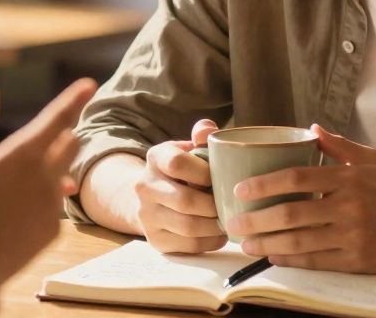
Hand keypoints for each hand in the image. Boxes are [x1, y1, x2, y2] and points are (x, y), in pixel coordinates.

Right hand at [0, 77, 95, 309]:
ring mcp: (51, 206)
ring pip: (62, 176)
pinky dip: (42, 199)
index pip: (57, 119)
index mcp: (23, 157)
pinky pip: (54, 205)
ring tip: (21, 177)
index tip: (89, 83)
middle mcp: (46, 178)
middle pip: (69, 144)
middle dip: (63, 134)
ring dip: (52, 168)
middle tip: (52, 131)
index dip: (73, 99)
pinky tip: (16, 209)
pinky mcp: (50, 231)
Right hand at [135, 118, 225, 253]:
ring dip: (215, 225)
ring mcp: (146, 215)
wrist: (153, 196)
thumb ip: (202, 135)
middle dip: (214, 204)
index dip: (204, 172)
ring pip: (188, 226)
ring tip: (229, 219)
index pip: (177, 163)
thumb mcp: (189, 148)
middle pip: (185, 200)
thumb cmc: (183, 169)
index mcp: (155, 157)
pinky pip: (188, 245)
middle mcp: (144, 186)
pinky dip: (210, 241)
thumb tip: (207, 129)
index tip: (218, 177)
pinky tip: (220, 233)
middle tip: (231, 203)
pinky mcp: (155, 239)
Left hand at [225, 124, 375, 272]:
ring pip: (298, 240)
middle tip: (233, 220)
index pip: (296, 177)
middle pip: (290, 213)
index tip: (240, 190)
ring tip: (246, 242)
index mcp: (348, 177)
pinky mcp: (356, 260)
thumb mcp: (371, 160)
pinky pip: (315, 260)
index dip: (264, 184)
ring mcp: (352, 234)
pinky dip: (290, 259)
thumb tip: (310, 129)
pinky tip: (273, 256)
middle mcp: (348, 205)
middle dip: (255, 219)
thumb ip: (339, 145)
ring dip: (266, 243)